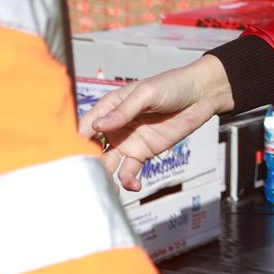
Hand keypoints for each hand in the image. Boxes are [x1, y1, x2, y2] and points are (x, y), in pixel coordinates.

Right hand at [79, 55, 234, 191]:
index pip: (86, 126)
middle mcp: (115, 127)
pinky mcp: (143, 153)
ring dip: (106, 177)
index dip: (76, 141)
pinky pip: (129, 171)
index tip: (71, 157)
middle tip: (85, 179)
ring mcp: (128, 142)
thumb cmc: (172, 85)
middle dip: (88, 164)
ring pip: (108, 164)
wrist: (202, 95)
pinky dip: (128, 181)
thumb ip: (123, 111)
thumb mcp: (146, 93)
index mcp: (110, 107)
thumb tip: (98, 126)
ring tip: (108, 188)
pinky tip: (134, 186)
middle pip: (93, 149)